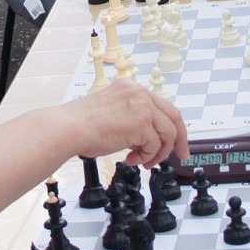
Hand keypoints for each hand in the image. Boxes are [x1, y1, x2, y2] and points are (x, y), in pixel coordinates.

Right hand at [71, 78, 188, 167]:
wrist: (69, 128)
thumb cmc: (82, 124)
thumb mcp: (114, 113)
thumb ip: (133, 119)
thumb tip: (149, 138)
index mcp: (131, 88)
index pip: (163, 106)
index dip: (173, 126)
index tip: (176, 141)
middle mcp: (139, 93)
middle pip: (174, 117)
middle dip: (179, 140)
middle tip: (180, 156)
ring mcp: (142, 106)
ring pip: (168, 134)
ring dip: (158, 153)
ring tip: (143, 161)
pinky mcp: (141, 123)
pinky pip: (155, 146)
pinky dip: (146, 157)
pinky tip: (131, 158)